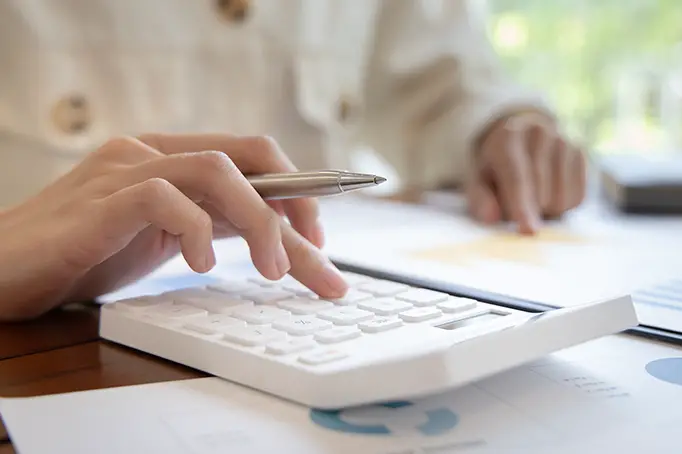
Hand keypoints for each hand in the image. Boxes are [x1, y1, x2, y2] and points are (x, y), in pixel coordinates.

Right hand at [0, 133, 347, 320]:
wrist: (4, 269)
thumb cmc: (85, 253)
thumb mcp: (165, 237)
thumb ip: (213, 224)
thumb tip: (278, 237)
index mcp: (172, 159)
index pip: (252, 156)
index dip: (297, 189)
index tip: (320, 236)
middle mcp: (152, 154)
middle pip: (248, 158)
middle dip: (297, 204)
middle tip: (320, 256)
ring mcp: (124, 171)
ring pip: (217, 170)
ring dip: (259, 220)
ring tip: (273, 270)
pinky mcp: (99, 201)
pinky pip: (162, 198)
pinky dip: (196, 231)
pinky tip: (202, 266)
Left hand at [465, 111, 586, 233]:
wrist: (523, 133)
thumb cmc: (497, 163)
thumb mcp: (479, 178)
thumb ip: (480, 198)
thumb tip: (491, 217)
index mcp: (509, 137)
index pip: (518, 178)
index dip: (523, 206)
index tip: (528, 230)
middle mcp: (540, 133)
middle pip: (542, 194)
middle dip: (529, 211)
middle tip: (516, 203)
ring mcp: (565, 140)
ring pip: (562, 199)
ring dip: (546, 210)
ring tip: (534, 194)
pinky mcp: (581, 152)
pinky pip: (578, 197)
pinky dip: (563, 204)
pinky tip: (552, 190)